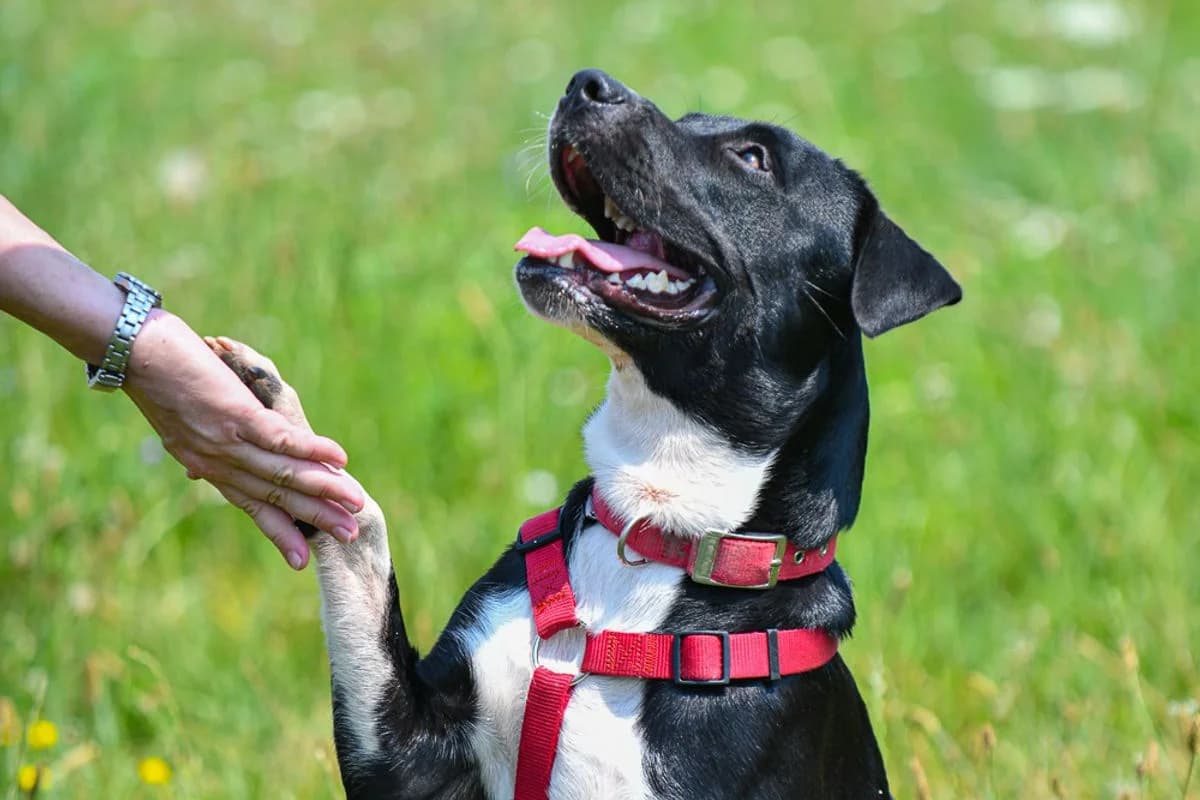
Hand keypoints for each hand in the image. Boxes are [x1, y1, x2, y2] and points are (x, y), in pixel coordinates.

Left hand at [122, 309, 363, 568]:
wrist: (131, 350)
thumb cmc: (155, 377)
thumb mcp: (174, 422)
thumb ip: (195, 448)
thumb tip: (196, 472)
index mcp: (205, 464)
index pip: (250, 505)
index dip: (279, 532)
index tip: (302, 560)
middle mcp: (217, 461)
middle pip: (274, 495)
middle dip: (314, 517)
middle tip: (349, 535)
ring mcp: (227, 440)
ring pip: (283, 473)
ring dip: (323, 490)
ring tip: (354, 503)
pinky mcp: (235, 415)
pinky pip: (282, 440)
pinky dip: (313, 451)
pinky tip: (340, 460)